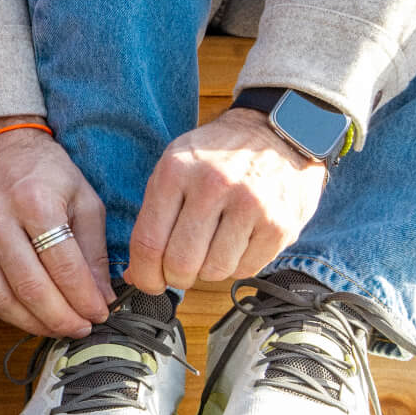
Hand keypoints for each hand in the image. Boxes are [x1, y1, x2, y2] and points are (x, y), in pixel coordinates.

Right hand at [0, 117, 112, 338]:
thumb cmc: (45, 170)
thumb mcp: (82, 198)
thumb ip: (93, 249)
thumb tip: (102, 297)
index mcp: (34, 201)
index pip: (62, 265)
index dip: (84, 297)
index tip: (101, 313)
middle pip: (30, 286)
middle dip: (61, 317)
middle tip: (83, 329)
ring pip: (2, 297)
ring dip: (35, 323)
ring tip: (60, 329)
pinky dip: (10, 313)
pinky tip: (32, 317)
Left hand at [126, 106, 327, 293]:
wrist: (278, 132)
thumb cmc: (217, 157)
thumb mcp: (174, 168)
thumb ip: (152, 218)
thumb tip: (134, 273)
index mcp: (176, 172)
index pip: (149, 241)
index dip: (143, 274)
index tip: (146, 283)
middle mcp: (214, 186)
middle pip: (181, 262)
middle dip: (174, 277)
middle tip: (178, 272)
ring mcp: (251, 205)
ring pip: (214, 270)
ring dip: (207, 271)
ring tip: (211, 250)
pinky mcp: (281, 224)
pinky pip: (247, 269)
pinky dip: (236, 266)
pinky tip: (237, 244)